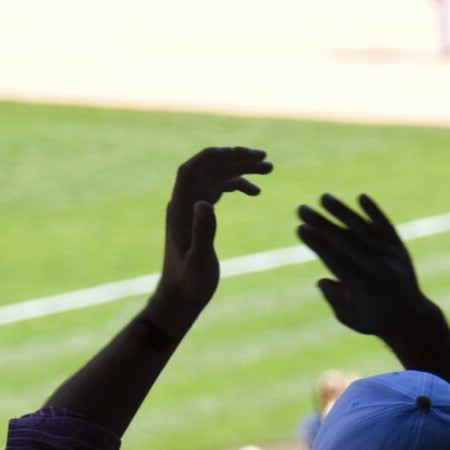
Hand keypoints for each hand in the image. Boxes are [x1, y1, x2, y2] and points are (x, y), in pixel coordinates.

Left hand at [150, 147, 270, 333]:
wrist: (180, 298)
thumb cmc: (188, 284)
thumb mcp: (198, 260)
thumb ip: (202, 231)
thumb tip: (205, 203)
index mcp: (179, 210)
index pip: (190, 171)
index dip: (211, 156)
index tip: (237, 151)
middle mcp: (184, 204)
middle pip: (208, 169)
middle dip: (235, 158)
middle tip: (265, 158)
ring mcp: (192, 209)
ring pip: (216, 177)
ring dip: (240, 169)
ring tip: (269, 168)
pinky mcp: (201, 216)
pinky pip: (219, 190)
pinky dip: (237, 185)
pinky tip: (256, 191)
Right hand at [295, 192, 437, 348]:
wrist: (411, 316)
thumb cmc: (373, 319)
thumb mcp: (351, 320)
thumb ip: (336, 301)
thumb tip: (322, 281)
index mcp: (368, 291)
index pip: (339, 263)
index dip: (319, 245)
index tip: (301, 229)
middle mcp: (382, 271)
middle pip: (349, 243)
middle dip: (323, 225)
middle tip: (301, 210)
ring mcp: (393, 257)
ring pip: (366, 230)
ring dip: (344, 212)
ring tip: (323, 197)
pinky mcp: (400, 248)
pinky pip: (386, 227)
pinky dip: (375, 212)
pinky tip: (361, 197)